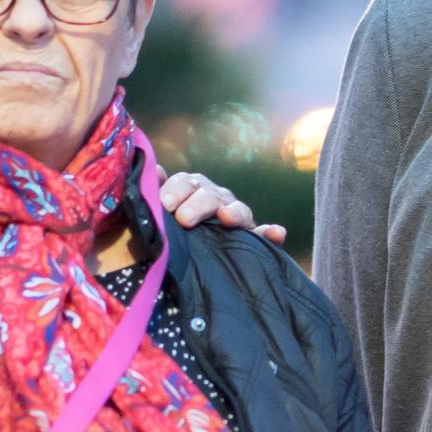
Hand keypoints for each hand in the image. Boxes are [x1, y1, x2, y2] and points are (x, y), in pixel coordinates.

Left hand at [159, 168, 284, 243]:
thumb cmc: (170, 229)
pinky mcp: (253, 238)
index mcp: (193, 189)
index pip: (186, 183)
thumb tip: (156, 171)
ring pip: (238, 210)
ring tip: (227, 217)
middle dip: (198, 204)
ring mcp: (236, 217)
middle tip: (184, 219)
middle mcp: (216, 199)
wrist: (187, 260)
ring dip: (234, 213)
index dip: (177, 190)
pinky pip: (264, 235)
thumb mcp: (159, 212)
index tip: (166, 204)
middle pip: (210, 195)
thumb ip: (156, 192)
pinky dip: (272, 233)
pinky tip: (276, 233)